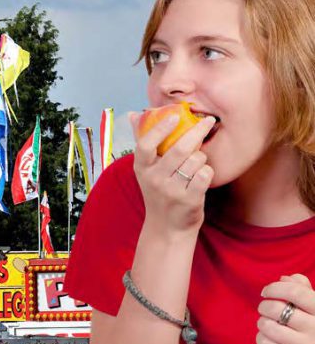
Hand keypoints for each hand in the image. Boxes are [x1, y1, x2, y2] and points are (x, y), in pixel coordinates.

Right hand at [128, 111, 215, 238]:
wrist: (166, 229)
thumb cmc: (159, 194)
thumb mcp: (146, 171)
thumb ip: (144, 143)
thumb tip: (134, 114)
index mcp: (141, 168)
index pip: (146, 144)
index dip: (160, 129)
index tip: (175, 117)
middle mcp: (154, 179)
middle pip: (179, 149)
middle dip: (197, 132)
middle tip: (207, 122)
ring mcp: (171, 190)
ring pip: (196, 160)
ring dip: (201, 157)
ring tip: (196, 164)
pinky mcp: (189, 200)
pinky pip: (205, 174)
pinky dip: (207, 172)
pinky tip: (201, 176)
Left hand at [257, 274, 314, 343]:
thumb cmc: (307, 332)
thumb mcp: (310, 310)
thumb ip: (301, 290)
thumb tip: (286, 278)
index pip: (297, 291)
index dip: (275, 288)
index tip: (265, 292)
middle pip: (277, 308)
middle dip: (264, 307)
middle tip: (265, 311)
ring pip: (267, 325)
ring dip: (262, 324)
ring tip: (270, 327)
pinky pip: (265, 343)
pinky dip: (262, 340)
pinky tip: (270, 342)